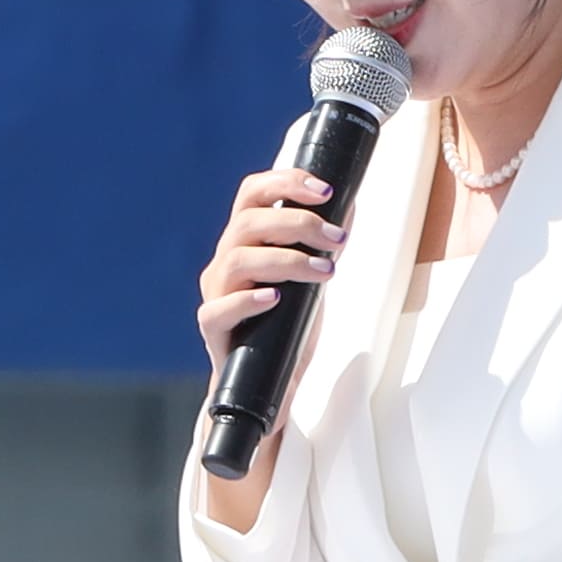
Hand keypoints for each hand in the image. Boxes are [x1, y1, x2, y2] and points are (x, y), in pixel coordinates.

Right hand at [194, 159, 351, 363]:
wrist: (273, 380)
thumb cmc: (288, 324)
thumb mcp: (311, 278)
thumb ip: (322, 245)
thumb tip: (349, 206)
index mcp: (245, 241)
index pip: (252, 194)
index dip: (285, 182)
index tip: (324, 191)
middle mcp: (225, 261)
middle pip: (247, 221)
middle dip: (297, 222)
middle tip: (336, 238)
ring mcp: (216, 293)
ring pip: (236, 260)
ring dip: (286, 260)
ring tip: (325, 271)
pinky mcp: (212, 328)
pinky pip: (218, 310)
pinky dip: (248, 301)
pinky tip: (275, 299)